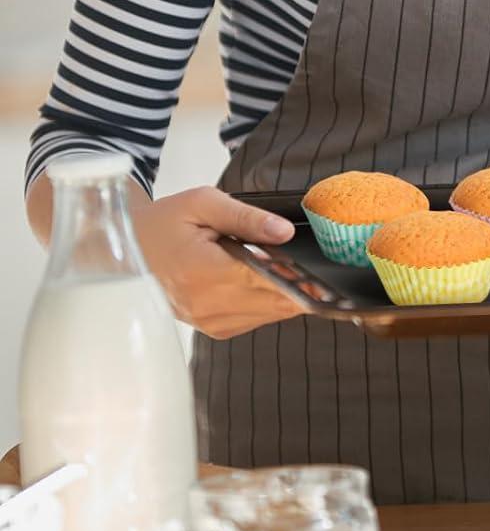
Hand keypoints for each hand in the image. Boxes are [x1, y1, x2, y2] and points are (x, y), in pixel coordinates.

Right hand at [132, 187, 304, 338]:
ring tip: (292, 271)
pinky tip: (269, 282)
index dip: (299, 279)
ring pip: (268, 315)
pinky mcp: (210, 327)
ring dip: (286, 295)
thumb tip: (284, 232)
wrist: (126, 249)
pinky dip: (268, 303)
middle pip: (273, 303)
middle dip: (300, 287)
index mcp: (202, 271)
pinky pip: (253, 320)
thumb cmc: (164, 223)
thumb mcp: (203, 203)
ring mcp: (206, 321)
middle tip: (316, 269)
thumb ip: (247, 217)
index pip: (265, 282)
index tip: (322, 273)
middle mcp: (204, 304)